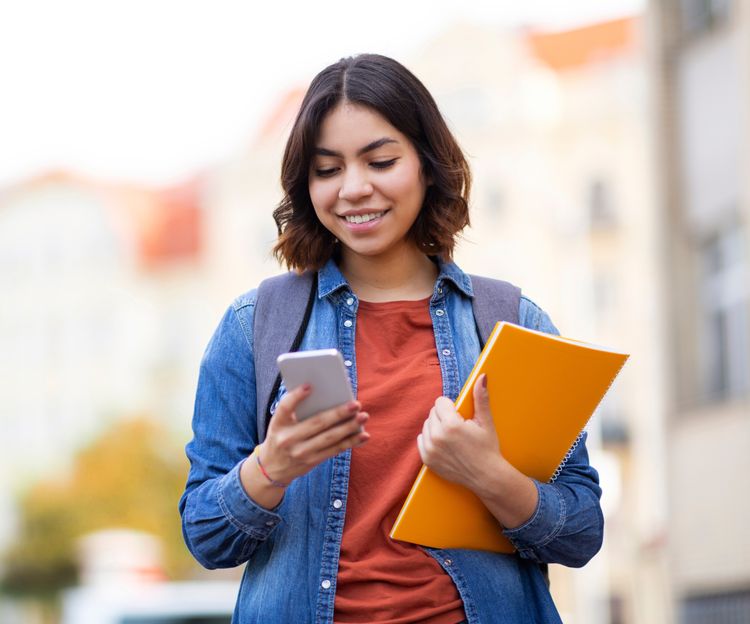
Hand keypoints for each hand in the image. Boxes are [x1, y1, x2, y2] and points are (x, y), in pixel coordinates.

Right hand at [257, 384, 369, 484]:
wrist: (272, 468)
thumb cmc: (282, 436)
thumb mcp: (280, 423)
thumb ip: (297, 410)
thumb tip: (328, 396)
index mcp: (278, 424)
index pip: (285, 407)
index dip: (296, 396)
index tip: (310, 386)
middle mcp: (288, 439)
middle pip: (316, 423)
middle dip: (338, 413)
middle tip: (356, 404)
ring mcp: (301, 452)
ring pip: (330, 438)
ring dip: (349, 427)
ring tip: (363, 417)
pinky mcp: (312, 461)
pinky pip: (335, 450)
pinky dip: (351, 442)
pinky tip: (363, 435)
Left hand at [417, 374, 502, 491]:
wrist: (486, 477)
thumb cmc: (488, 448)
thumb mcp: (486, 422)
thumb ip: (481, 398)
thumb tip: (482, 376)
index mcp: (451, 424)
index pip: (440, 402)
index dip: (452, 406)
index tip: (461, 416)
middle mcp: (437, 437)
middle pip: (433, 412)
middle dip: (444, 416)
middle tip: (459, 427)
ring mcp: (430, 449)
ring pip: (427, 425)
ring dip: (436, 427)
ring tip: (452, 436)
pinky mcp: (427, 460)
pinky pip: (421, 439)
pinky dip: (430, 439)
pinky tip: (444, 444)